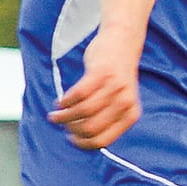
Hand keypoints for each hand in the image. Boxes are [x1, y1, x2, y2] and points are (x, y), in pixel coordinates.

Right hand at [52, 32, 142, 149]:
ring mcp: (114, 87)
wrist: (123, 43)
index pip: (103, 140)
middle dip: (71, 129)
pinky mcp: (101, 73)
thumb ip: (108, 117)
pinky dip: (66, 101)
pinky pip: (78, 94)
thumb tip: (82, 138)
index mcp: (131, 115)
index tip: (71, 138)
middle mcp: (125, 103)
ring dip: (64, 116)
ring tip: (55, 115)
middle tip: (61, 124)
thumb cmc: (117, 76)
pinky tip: (60, 102)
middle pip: (90, 128)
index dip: (83, 143)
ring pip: (83, 111)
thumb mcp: (120, 100)